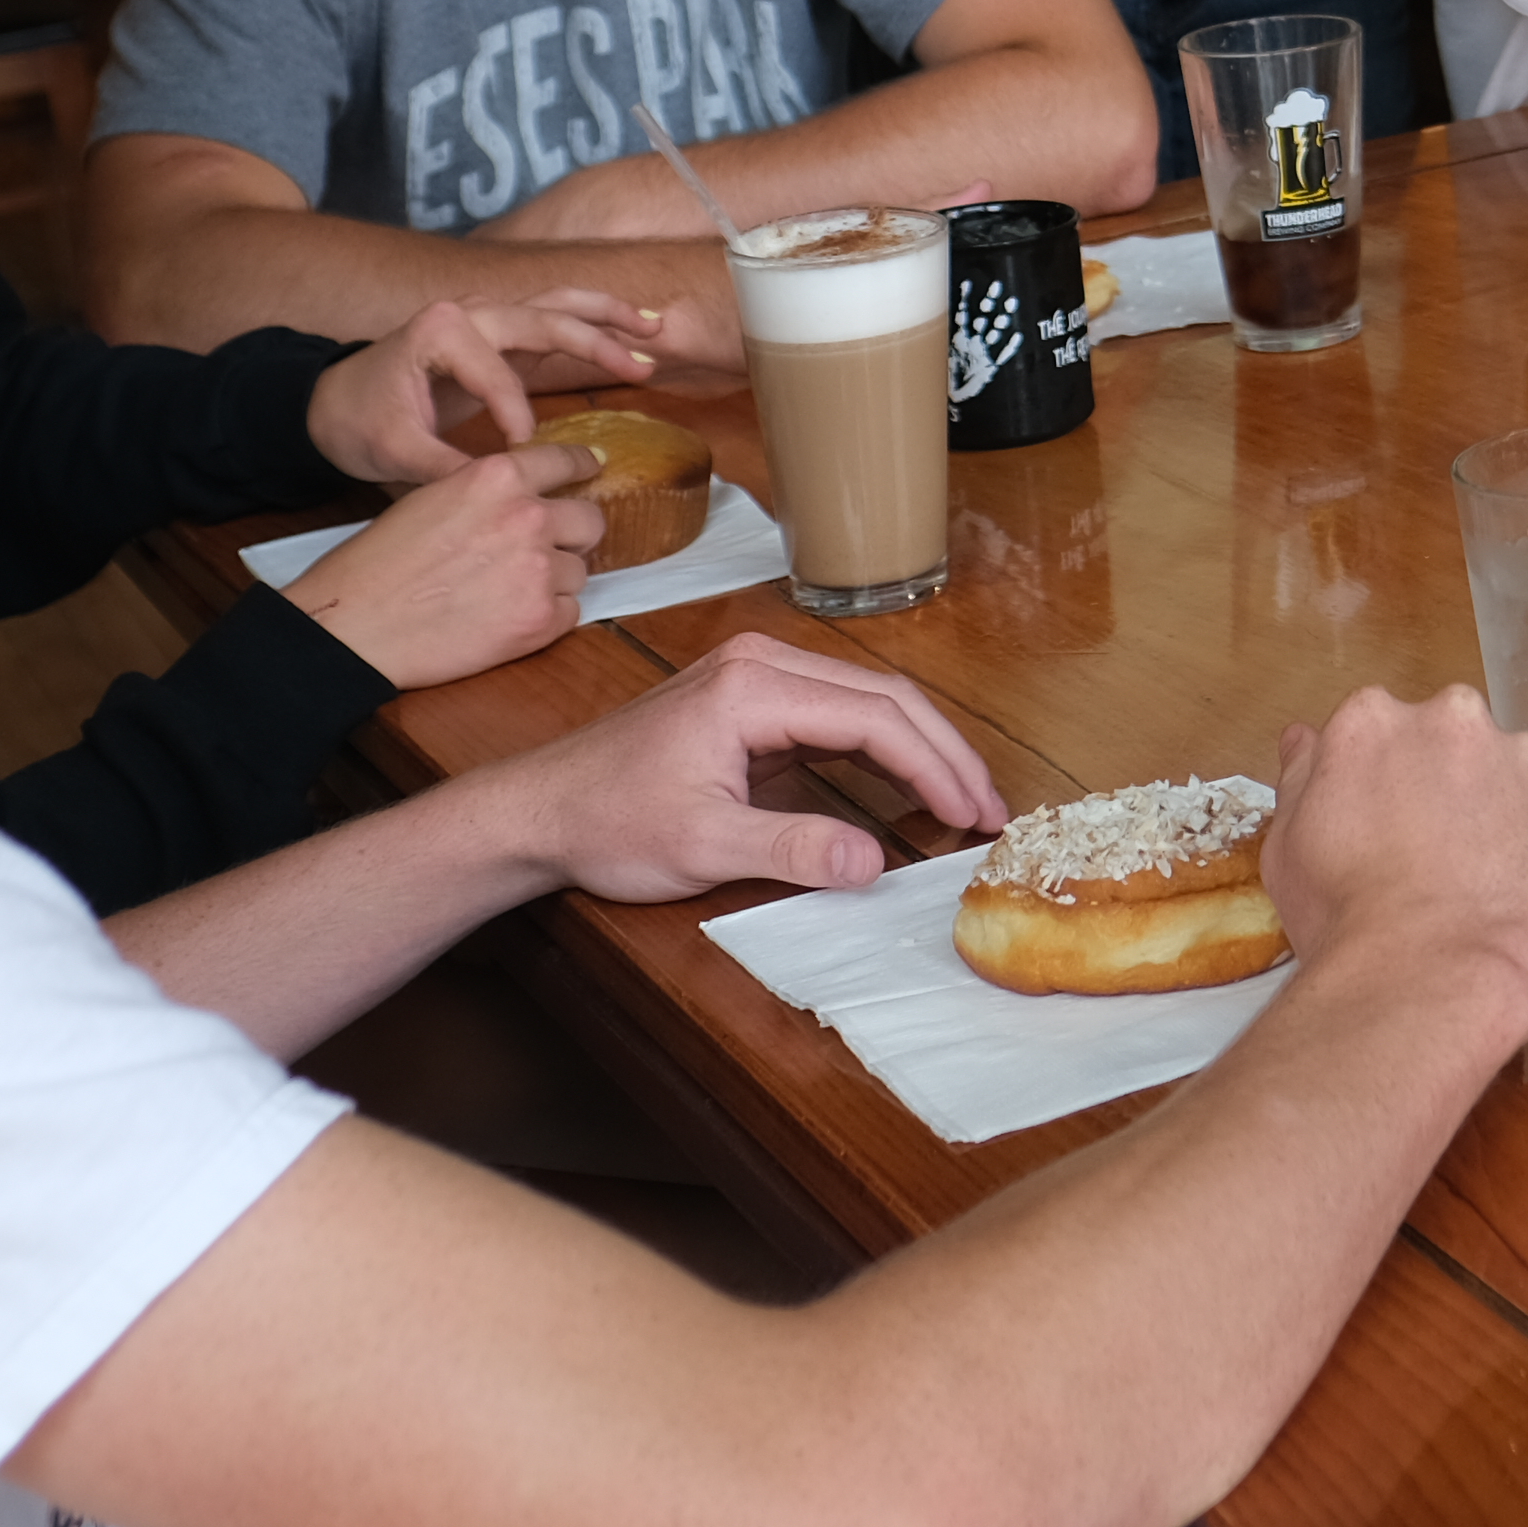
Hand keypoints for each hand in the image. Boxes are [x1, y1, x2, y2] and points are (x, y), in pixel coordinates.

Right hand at [279, 441, 601, 690]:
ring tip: (504, 593)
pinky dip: (547, 618)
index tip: (591, 470)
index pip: (566, 461)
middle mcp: (527, 516)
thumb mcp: (432, 497)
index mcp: (497, 477)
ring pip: (580, 571)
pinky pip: (571, 613)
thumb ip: (488, 493)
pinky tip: (505, 619)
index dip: (580, 469)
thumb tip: (527, 496)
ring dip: (554, 581)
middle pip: (589, 520)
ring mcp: (538, 570)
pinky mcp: (540, 620)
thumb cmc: (379, 563)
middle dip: (572, 535)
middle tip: (541, 551)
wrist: (355, 625)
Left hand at [304, 292, 660, 484]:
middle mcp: (471, 310)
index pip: (497, 375)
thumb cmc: (361, 421)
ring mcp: (489, 315)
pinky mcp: (502, 332)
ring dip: (609, 317)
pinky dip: (596, 322)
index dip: (515, 417)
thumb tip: (499, 491)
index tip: (523, 456)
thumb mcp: (394, 451)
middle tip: (641, 367)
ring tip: (656, 329)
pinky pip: (556, 317)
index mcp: (442, 331)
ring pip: (560, 304)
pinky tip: (634, 333)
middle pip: (546, 318)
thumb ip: (447, 469)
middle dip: (596, 342)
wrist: (334, 399)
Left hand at [506, 631, 1004, 904]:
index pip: (875, 717)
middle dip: (945, 754)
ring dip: (921, 749)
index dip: (935, 767)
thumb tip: (874, 863)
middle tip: (989, 811)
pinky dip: (883, 750)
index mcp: (754, 687)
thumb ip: (793, 849)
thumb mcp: (702, 846)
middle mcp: (762, 663)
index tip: (973, 816)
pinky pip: (838, 715)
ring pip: (868, 702)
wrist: (538, 809)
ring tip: (965, 803)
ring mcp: (757, 676)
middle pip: (885, 697)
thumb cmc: (606, 822)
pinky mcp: (752, 700)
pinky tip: (911, 788)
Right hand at [1256, 685, 1527, 1049]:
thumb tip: (1309, 738)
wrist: (1428, 980)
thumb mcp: (1286, 846)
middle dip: (1456, 792)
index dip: (1390, 788)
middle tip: (1440, 865)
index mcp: (1376, 721)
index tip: (1390, 832)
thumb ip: (1304, 775)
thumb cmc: (1345, 922)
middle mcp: (1458, 720)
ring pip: (1525, 783)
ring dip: (1513, 822)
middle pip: (1460, 746)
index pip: (1386, 736)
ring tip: (1489, 895)